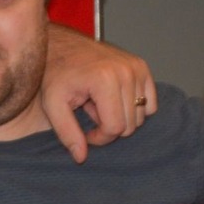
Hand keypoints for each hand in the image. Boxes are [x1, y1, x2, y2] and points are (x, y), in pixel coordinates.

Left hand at [40, 27, 154, 162]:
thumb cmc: (55, 75)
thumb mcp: (53, 106)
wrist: (61, 46)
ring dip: (119, 116)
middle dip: (108, 127)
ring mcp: (137, 68)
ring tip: (97, 104)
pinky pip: (150, 103)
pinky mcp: (142, 67)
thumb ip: (67, 133)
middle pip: (130, 125)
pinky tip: (112, 99)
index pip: (115, 128)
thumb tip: (81, 158)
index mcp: (104, 80)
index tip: (84, 132)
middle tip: (88, 113)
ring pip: (140, 116)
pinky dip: (134, 108)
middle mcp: (126, 71)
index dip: (99, 138)